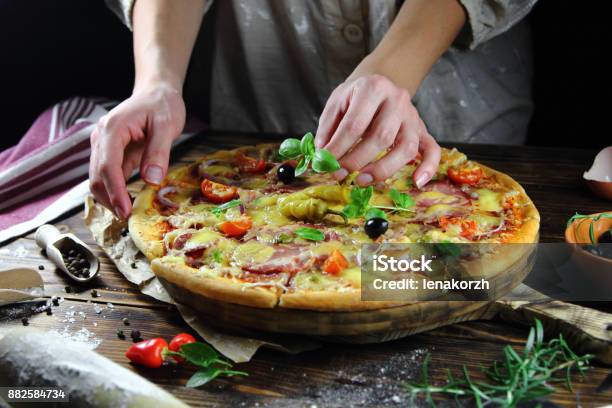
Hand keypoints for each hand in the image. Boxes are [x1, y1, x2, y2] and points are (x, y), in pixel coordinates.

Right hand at [89, 83, 185, 218]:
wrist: (156, 93)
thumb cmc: (162, 105)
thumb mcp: (167, 126)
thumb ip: (159, 152)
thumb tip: (151, 181)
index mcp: (113, 129)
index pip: (107, 166)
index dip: (115, 191)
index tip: (125, 210)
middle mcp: (101, 137)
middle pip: (96, 175)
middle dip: (110, 199)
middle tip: (127, 218)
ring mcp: (103, 145)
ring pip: (98, 178)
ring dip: (110, 197)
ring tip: (127, 213)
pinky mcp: (109, 152)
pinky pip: (108, 175)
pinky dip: (115, 190)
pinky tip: (127, 202)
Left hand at [315, 74, 440, 187]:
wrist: (381, 82)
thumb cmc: (356, 96)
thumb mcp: (337, 101)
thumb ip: (328, 127)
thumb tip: (322, 154)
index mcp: (374, 88)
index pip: (355, 124)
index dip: (338, 147)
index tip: (325, 162)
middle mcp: (397, 100)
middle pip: (381, 137)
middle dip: (357, 160)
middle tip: (339, 173)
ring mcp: (413, 116)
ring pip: (406, 147)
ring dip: (383, 169)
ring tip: (362, 181)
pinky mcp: (423, 130)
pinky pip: (432, 150)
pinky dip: (428, 167)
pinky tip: (416, 182)